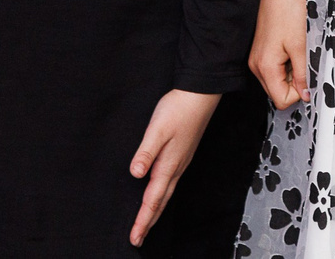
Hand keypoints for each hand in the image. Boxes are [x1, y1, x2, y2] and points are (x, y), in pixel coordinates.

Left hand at [128, 88, 216, 245]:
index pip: (152, 200)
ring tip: (147, 225)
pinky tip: (160, 195)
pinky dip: (162, 197)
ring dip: (155, 212)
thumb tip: (135, 173)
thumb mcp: (157, 129)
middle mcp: (175, 168)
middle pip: (160, 202)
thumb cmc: (178, 109)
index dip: (142, 220)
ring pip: (166, 195)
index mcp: (168, 165)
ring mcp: (180, 162)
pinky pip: (170, 184)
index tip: (134, 238)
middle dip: (148, 222)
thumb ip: (146, 151)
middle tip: (137, 240)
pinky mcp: (181, 155)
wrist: (200, 95)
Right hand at [249, 0, 308, 108]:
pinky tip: (292, 47)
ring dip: (291, 73)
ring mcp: (256, 59)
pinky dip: (286, 64)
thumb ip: (303, 74)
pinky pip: (274, 69)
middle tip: (304, 62)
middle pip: (277, 93)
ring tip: (298, 52)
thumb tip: (306, 95)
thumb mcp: (301, 45)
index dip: (298, 93)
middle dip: (295, 83)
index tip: (308, 76)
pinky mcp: (260, 52)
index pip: (281, 100)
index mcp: (265, 67)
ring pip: (276, 81)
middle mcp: (256, 66)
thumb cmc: (288, 11)